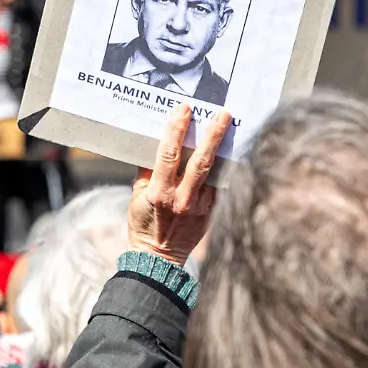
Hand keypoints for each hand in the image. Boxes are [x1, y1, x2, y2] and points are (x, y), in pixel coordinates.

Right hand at [128, 104, 232, 267]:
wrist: (157, 258)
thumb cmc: (143, 224)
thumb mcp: (136, 196)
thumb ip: (146, 171)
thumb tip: (159, 143)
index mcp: (159, 192)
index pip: (169, 154)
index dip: (176, 129)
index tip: (184, 109)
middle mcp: (181, 199)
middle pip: (200, 160)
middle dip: (212, 134)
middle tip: (223, 113)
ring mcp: (199, 207)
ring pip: (214, 171)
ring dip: (222, 147)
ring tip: (230, 126)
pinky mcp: (210, 213)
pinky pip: (218, 186)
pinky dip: (223, 167)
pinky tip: (229, 150)